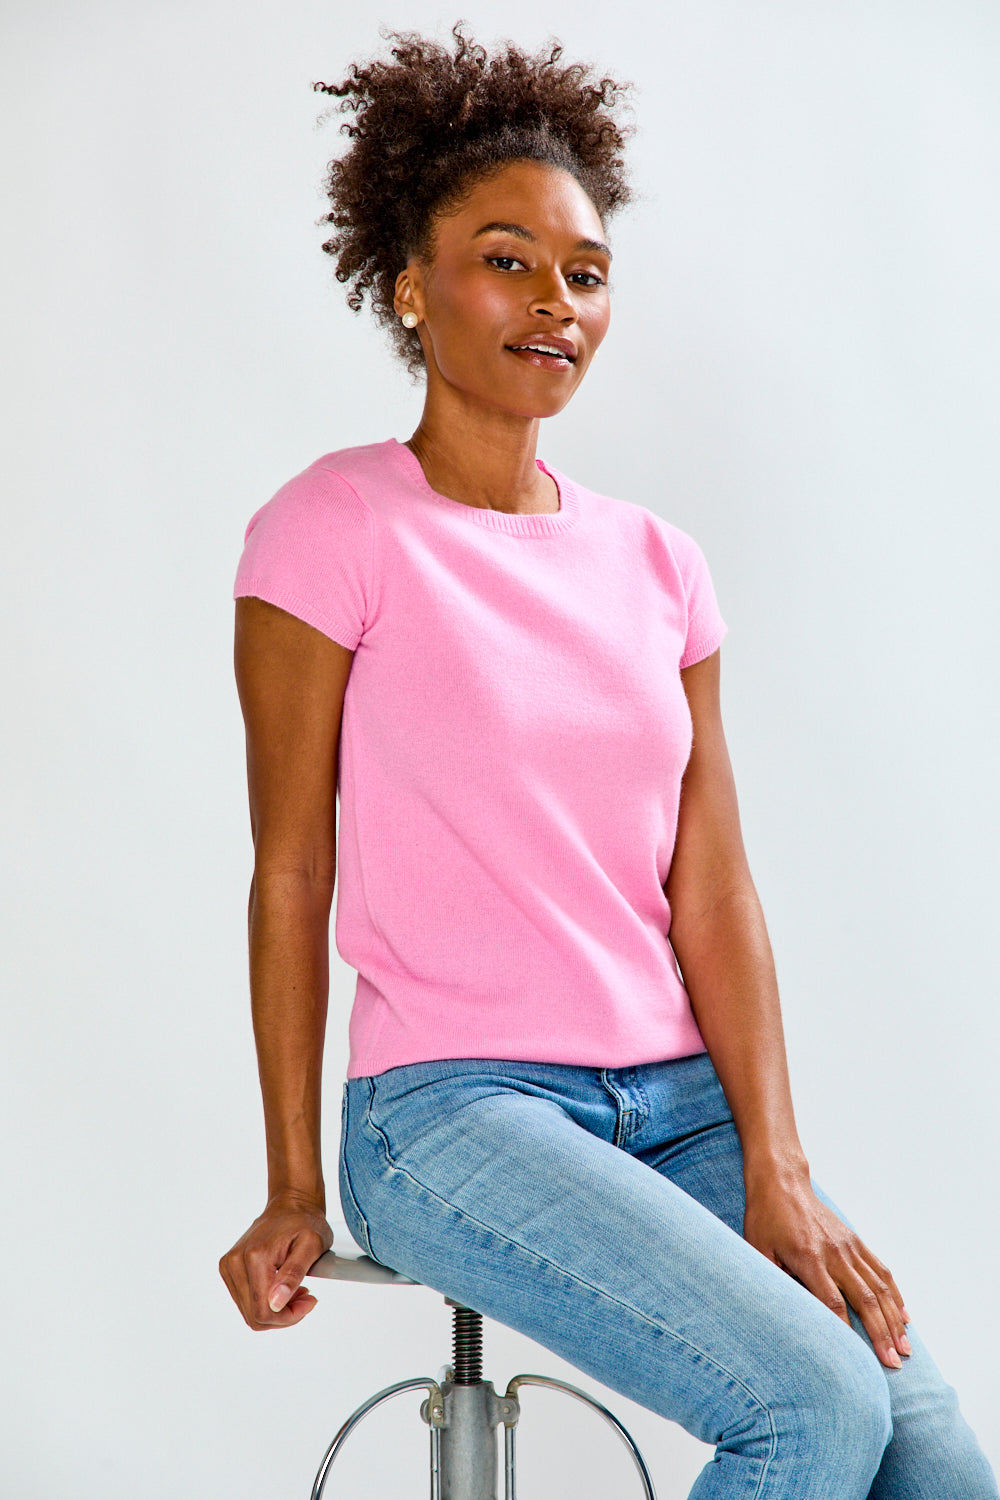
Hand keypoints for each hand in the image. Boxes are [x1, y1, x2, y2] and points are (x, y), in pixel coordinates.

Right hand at [220, 1193, 332, 1329]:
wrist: (291, 1205)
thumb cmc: (304, 1222)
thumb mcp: (311, 1245)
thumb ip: (294, 1274)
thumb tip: (276, 1303)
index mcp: (255, 1256)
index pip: (263, 1311)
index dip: (288, 1317)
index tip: (309, 1301)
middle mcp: (235, 1261)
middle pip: (253, 1315)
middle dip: (283, 1315)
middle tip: (305, 1297)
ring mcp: (229, 1265)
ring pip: (248, 1311)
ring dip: (275, 1309)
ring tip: (295, 1290)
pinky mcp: (229, 1268)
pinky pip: (245, 1300)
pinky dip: (265, 1301)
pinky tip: (282, 1287)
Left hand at [743, 1170, 911, 1368]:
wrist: (781, 1182)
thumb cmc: (765, 1219)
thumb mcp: (757, 1250)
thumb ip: (772, 1281)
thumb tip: (782, 1315)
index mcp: (808, 1258)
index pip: (832, 1303)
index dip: (845, 1332)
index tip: (857, 1360)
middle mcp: (834, 1253)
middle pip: (864, 1300)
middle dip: (881, 1334)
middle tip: (894, 1364)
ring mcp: (848, 1246)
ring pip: (879, 1287)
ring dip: (893, 1320)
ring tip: (905, 1347)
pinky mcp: (855, 1240)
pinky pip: (881, 1270)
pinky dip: (895, 1294)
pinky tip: (903, 1316)